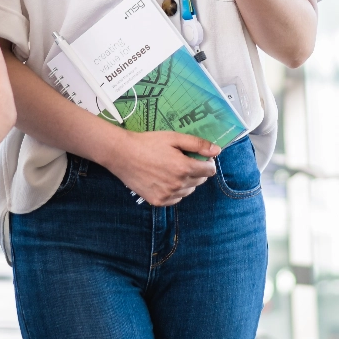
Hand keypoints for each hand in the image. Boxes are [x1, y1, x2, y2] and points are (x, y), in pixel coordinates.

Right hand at [97, 129, 217, 205]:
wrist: (122, 154)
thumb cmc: (147, 143)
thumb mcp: (173, 138)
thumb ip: (197, 144)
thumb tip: (217, 150)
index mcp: (184, 168)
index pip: (209, 171)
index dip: (207, 162)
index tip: (200, 157)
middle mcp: (178, 185)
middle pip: (200, 181)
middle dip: (197, 170)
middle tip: (183, 160)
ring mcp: (168, 195)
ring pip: (188, 190)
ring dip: (186, 181)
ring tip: (172, 169)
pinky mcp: (158, 201)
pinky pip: (175, 199)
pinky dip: (175, 191)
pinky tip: (165, 179)